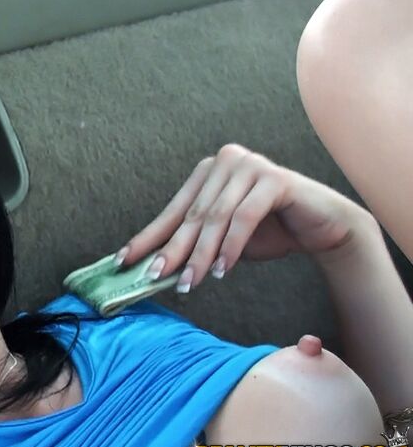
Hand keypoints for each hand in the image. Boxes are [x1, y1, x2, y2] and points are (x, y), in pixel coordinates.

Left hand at [116, 143, 372, 291]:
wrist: (323, 228)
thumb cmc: (269, 233)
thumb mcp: (223, 240)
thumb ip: (195, 244)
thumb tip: (155, 268)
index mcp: (207, 172)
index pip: (172, 211)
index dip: (148, 238)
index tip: (123, 261)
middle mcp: (225, 162)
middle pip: (192, 216)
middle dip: (172, 251)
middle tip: (154, 277)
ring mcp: (250, 166)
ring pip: (216, 218)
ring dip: (200, 255)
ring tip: (189, 283)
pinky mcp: (274, 179)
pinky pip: (244, 217)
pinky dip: (231, 247)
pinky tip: (221, 270)